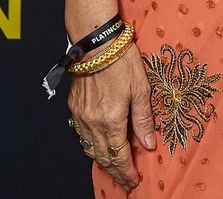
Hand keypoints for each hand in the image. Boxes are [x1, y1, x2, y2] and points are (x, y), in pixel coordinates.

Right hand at [67, 45, 156, 190]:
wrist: (96, 43)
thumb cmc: (121, 60)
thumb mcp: (141, 89)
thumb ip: (143, 119)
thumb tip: (148, 143)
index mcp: (111, 119)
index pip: (119, 155)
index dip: (126, 171)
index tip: (133, 180)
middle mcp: (92, 121)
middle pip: (103, 156)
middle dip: (115, 171)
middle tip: (125, 179)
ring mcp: (81, 115)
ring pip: (89, 148)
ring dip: (102, 159)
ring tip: (114, 166)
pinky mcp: (74, 107)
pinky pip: (81, 134)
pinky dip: (91, 144)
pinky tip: (99, 144)